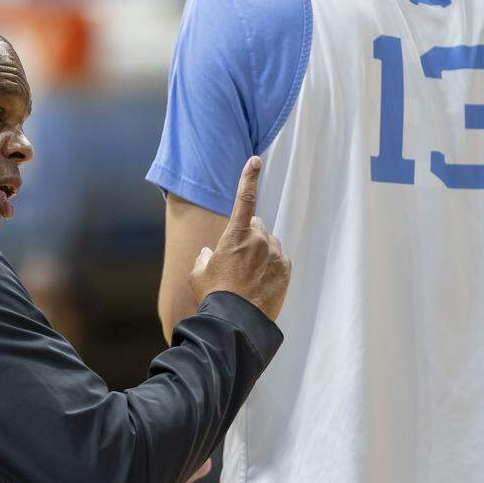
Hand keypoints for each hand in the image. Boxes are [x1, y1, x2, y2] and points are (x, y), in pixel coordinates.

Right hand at [187, 156, 290, 319]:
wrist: (235, 322)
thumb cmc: (213, 296)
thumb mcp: (198, 274)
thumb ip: (203, 258)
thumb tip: (209, 254)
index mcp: (235, 235)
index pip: (244, 199)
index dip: (248, 177)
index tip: (255, 160)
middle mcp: (258, 240)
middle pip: (257, 226)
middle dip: (249, 235)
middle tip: (238, 258)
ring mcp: (275, 255)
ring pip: (270, 243)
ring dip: (262, 252)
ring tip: (249, 276)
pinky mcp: (285, 270)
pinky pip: (280, 259)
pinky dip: (272, 265)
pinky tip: (260, 281)